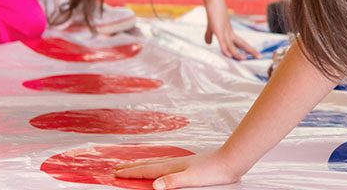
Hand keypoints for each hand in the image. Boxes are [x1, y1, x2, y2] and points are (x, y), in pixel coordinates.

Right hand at [115, 152, 241, 188]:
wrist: (231, 161)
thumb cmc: (213, 171)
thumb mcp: (192, 179)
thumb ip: (173, 181)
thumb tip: (154, 185)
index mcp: (171, 168)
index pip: (146, 171)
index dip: (130, 173)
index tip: (115, 174)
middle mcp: (173, 163)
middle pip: (147, 165)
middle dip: (132, 168)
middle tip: (116, 169)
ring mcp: (181, 163)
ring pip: (156, 164)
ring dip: (142, 165)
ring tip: (133, 166)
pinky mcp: (188, 165)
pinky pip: (165, 165)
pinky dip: (156, 166)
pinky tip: (161, 167)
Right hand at [204, 0, 261, 59]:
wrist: (213, 1)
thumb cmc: (213, 13)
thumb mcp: (211, 27)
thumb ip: (209, 36)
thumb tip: (208, 43)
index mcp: (229, 33)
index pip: (241, 43)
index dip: (247, 49)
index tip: (254, 55)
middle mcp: (229, 33)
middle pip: (242, 44)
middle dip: (250, 51)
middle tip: (260, 57)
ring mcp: (224, 32)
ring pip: (232, 45)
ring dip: (237, 53)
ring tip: (244, 59)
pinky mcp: (218, 30)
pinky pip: (222, 42)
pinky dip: (226, 49)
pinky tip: (230, 56)